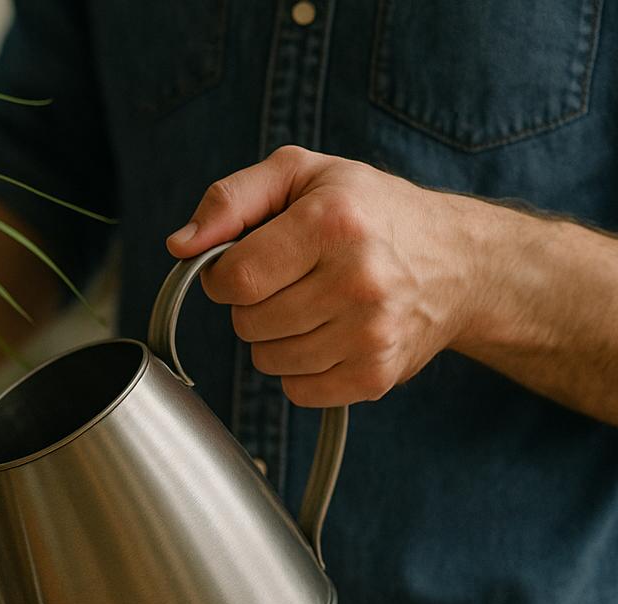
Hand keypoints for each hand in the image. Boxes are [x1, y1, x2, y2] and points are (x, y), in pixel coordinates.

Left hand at [167, 145, 492, 406]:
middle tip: (293, 280)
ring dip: (276, 339)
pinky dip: (302, 370)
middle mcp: (358, 279)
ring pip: (268, 361)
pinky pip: (298, 391)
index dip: (225, 275)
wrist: (460, 261)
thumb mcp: (301, 175)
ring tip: (315, 305)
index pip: (233, 279)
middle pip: (248, 323)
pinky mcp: (377, 375)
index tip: (249, 262)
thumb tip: (180, 246)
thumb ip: (231, 199)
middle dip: (254, 305)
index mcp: (332, 222)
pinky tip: (331, 335)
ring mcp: (371, 333)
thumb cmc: (368, 211)